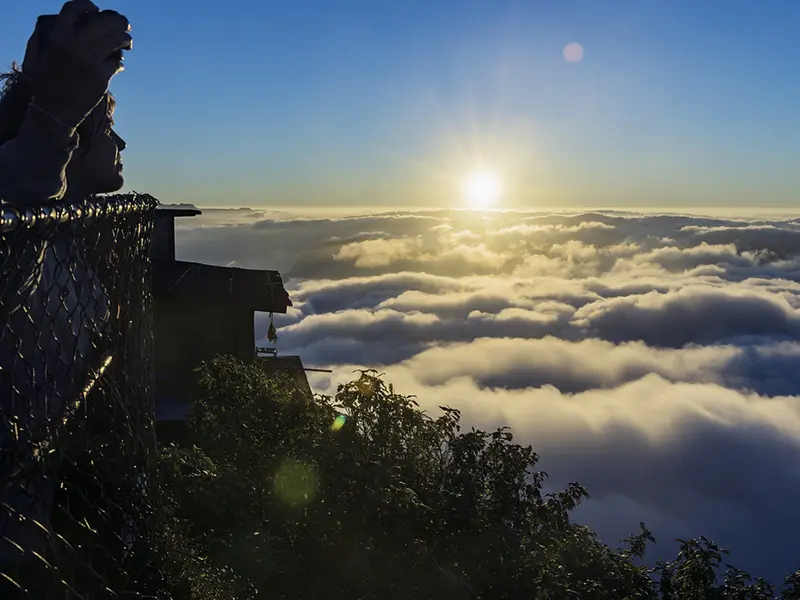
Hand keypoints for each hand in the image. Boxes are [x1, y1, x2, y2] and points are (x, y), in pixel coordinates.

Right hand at [25, 0, 131, 128]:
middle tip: (125, 25)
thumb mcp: (37, 56)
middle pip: (105, 22)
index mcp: (57, 37)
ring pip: (117, 40)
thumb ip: (44, 38)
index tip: (96, 9)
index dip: (88, 5)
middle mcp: (75, 46)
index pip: (74, 8)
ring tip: (127, 42)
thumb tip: (58, 23)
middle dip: (119, 21)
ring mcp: (90, 61)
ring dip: (125, 39)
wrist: (54, 111)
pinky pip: (117, 63)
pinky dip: (119, 62)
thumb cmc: (45, 83)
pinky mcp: (102, 77)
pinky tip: (117, 64)